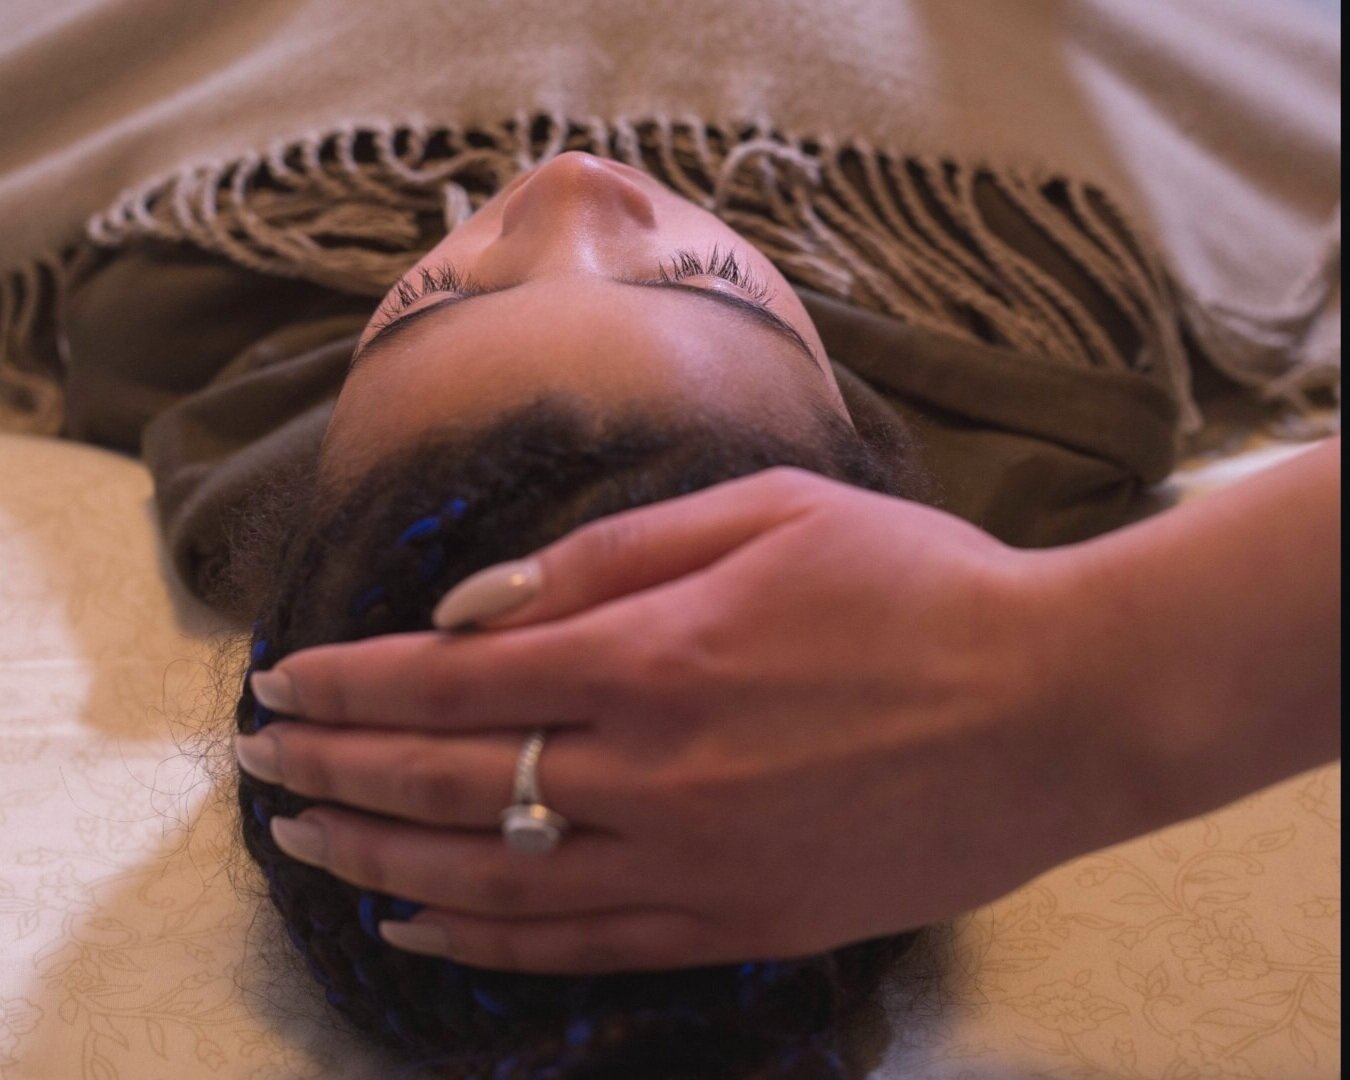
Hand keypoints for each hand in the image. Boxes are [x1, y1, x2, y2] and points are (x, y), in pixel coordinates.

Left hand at [236, 466, 1140, 973]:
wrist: (1057, 704)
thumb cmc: (918, 586)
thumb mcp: (765, 511)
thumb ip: (607, 556)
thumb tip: (473, 607)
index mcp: (654, 655)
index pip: (450, 684)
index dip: (349, 687)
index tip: (280, 686)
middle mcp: (654, 772)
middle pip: (448, 785)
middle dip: (335, 772)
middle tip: (258, 768)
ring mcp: (695, 864)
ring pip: (494, 881)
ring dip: (382, 864)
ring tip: (305, 846)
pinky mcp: (741, 923)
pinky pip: (582, 949)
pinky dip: (485, 942)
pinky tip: (419, 928)